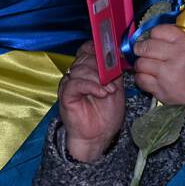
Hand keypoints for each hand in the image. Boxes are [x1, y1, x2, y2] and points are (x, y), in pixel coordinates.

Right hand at [58, 41, 124, 162]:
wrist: (98, 136)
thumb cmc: (106, 114)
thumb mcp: (116, 87)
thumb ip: (115, 71)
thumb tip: (118, 55)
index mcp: (87, 70)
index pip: (86, 49)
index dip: (97, 49)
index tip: (109, 54)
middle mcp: (76, 74)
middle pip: (85, 58)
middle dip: (102, 67)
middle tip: (113, 82)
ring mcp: (69, 83)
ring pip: (81, 69)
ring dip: (99, 79)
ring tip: (109, 91)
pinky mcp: (66, 94)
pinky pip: (75, 83)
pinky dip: (91, 86)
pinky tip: (101, 93)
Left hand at [131, 24, 184, 120]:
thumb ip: (173, 39)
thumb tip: (148, 36)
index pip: (158, 30)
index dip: (152, 35)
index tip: (152, 40)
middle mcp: (177, 56)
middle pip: (145, 46)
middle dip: (141, 49)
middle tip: (142, 52)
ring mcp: (168, 73)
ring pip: (140, 63)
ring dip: (141, 65)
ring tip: (148, 67)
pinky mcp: (160, 88)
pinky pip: (140, 78)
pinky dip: (141, 78)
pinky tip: (149, 78)